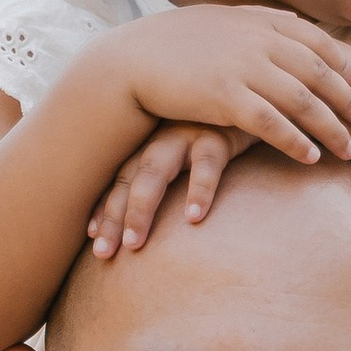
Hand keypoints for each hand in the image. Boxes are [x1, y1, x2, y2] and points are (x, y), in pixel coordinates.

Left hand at [88, 121, 250, 256]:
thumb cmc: (226, 129)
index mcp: (153, 143)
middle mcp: (162, 137)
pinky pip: (207, 163)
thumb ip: (180, 177)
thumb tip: (170, 223)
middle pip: (129, 179)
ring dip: (139, 208)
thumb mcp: (197, 151)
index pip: (120, 178)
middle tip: (104, 254)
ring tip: (134, 243)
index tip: (92, 238)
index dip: (105, 208)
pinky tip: (193, 218)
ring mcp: (187, 132)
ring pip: (154, 170)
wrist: (259, 97)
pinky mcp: (220, 132)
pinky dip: (199, 190)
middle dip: (114, 216)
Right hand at [119, 4, 350, 167]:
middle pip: (319, 74)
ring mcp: (242, 68)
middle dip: (350, 100)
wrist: (129, 61)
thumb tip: (294, 19)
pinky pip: (272, 124)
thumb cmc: (173, 44)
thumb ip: (259, 20)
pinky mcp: (225, 97)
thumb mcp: (220, 20)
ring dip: (332, 128)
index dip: (345, 66)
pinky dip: (296, 141)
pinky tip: (312, 158)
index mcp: (259, 22)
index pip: (316, 43)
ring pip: (303, 101)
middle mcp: (257, 42)